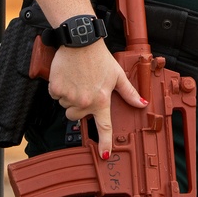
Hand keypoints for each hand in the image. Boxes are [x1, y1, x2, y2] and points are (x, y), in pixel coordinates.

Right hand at [48, 41, 146, 158]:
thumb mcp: (117, 75)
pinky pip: (56, 96)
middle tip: (86, 88)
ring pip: (66, 106)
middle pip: (78, 116)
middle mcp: (85, 102)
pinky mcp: (56, 89)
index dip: (105, 142)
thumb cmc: (100, 57)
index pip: (104, 126)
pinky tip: (68, 76)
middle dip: (80, 105)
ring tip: (78, 80)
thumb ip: (129, 93)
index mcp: (101, 99)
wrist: (81, 42)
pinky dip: (60, 89)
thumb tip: (142, 104)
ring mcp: (69, 97)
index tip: (104, 155)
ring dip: (70, 97)